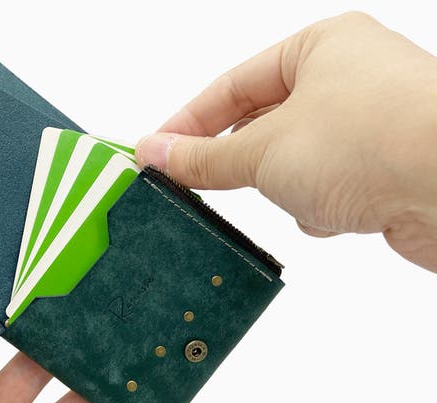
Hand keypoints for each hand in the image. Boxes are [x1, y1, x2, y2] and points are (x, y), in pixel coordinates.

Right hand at [136, 11, 436, 271]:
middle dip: (234, 158)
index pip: (233, 85)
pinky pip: (327, 186)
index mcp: (320, 48)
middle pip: (262, 122)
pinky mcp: (385, 170)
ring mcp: (370, 125)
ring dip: (281, 185)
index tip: (157, 151)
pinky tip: (327, 215)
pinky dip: (316, 205)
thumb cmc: (374, 139)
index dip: (189, 121)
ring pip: (294, 159)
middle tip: (191, 184)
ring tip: (284, 196)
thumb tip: (157, 153)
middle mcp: (348, 80)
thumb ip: (205, 156)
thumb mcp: (265, 149)